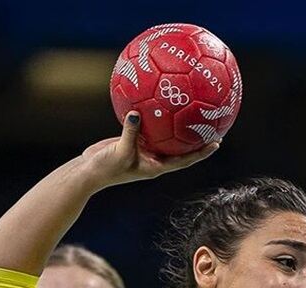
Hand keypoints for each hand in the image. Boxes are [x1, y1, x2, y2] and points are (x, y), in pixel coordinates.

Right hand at [78, 111, 218, 190]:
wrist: (88, 171)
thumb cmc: (105, 168)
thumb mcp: (120, 151)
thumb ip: (130, 132)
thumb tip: (136, 113)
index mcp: (157, 166)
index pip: (185, 159)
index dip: (201, 152)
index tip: (217, 143)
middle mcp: (154, 158)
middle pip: (180, 146)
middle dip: (195, 137)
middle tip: (212, 122)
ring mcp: (144, 149)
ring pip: (164, 135)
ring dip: (176, 124)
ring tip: (191, 107)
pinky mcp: (133, 140)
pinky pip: (147, 126)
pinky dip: (151, 115)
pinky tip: (156, 99)